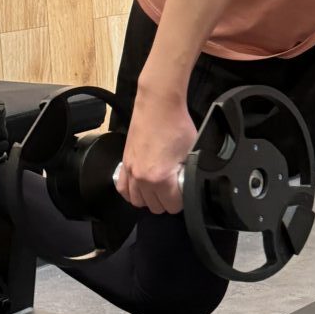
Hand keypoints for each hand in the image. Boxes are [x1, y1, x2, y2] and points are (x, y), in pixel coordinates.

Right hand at [116, 93, 198, 215]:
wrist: (158, 106)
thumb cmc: (176, 125)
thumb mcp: (191, 152)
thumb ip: (188, 174)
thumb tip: (187, 186)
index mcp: (160, 177)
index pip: (172, 206)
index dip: (182, 200)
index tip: (184, 190)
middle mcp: (142, 178)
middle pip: (155, 207)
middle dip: (167, 201)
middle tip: (174, 188)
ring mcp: (131, 171)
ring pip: (137, 202)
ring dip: (150, 199)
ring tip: (160, 189)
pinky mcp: (124, 163)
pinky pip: (123, 189)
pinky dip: (132, 192)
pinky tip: (141, 188)